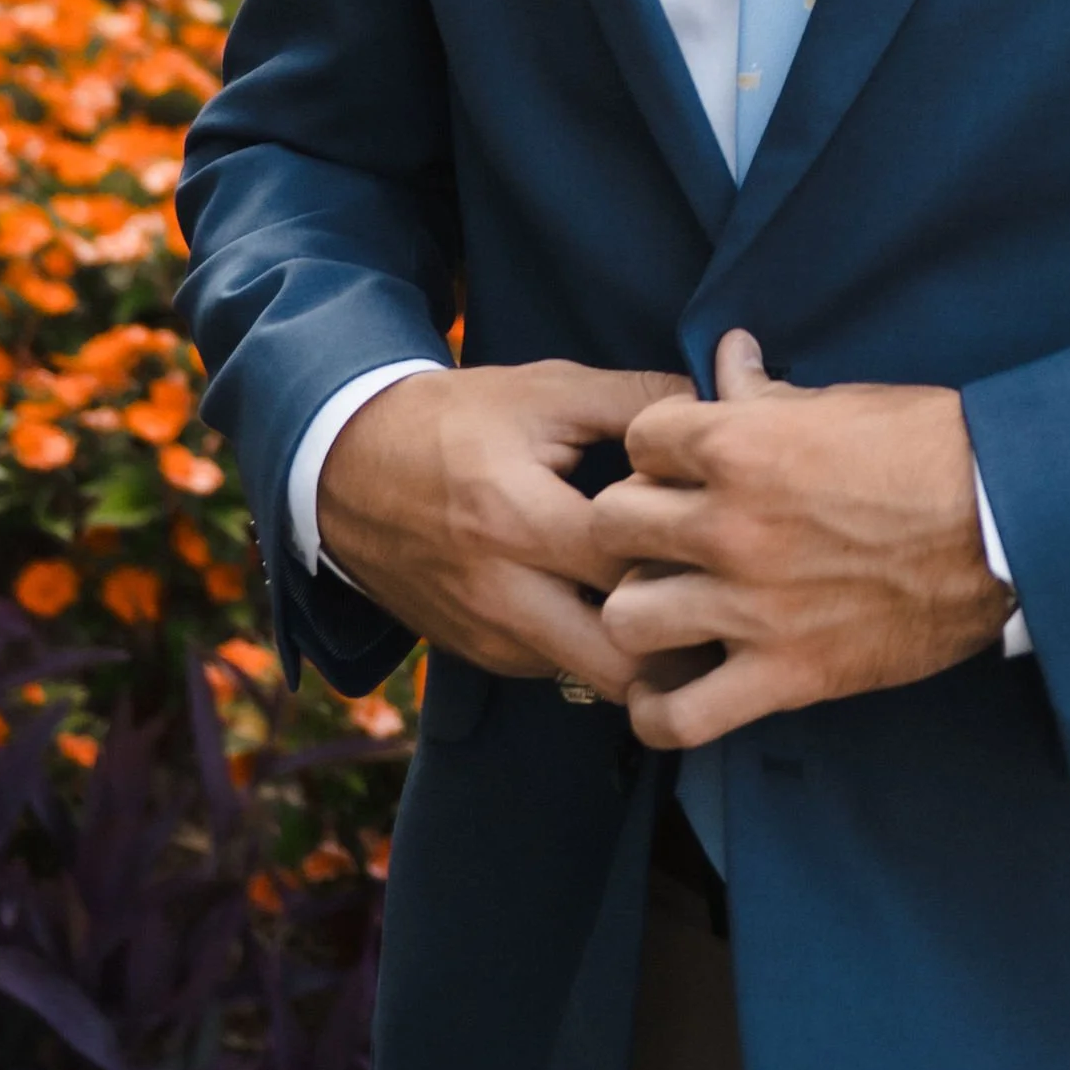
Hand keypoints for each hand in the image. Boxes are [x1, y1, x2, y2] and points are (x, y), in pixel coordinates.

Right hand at [318, 359, 694, 696]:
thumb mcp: (547, 390)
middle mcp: (502, 593)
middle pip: (622, 659)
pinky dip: (596, 646)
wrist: (349, 467)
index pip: (631, 561)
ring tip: (677, 601)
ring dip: (642, 649)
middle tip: (715, 592)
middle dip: (681, 636)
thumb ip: (637, 400)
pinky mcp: (480, 655)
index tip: (716, 523)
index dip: (688, 545)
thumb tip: (720, 402)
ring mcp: (489, 636)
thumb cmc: (459, 420)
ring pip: (595, 679)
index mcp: (518, 517)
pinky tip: (617, 603)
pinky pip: (560, 670)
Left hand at [590, 330, 1014, 749]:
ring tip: (668, 607)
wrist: (1004, 523)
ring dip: (640, 610)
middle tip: (665, 535)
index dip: (658, 450)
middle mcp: (731, 525)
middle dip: (632, 525)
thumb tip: (727, 354)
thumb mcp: (842, 403)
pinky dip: (660, 712)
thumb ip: (767, 392)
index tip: (681, 466)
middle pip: (611, 524)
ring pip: (626, 617)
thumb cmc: (931, 448)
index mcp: (743, 445)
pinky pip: (681, 717)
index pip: (640, 439)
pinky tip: (670, 690)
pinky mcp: (784, 675)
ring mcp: (752, 606)